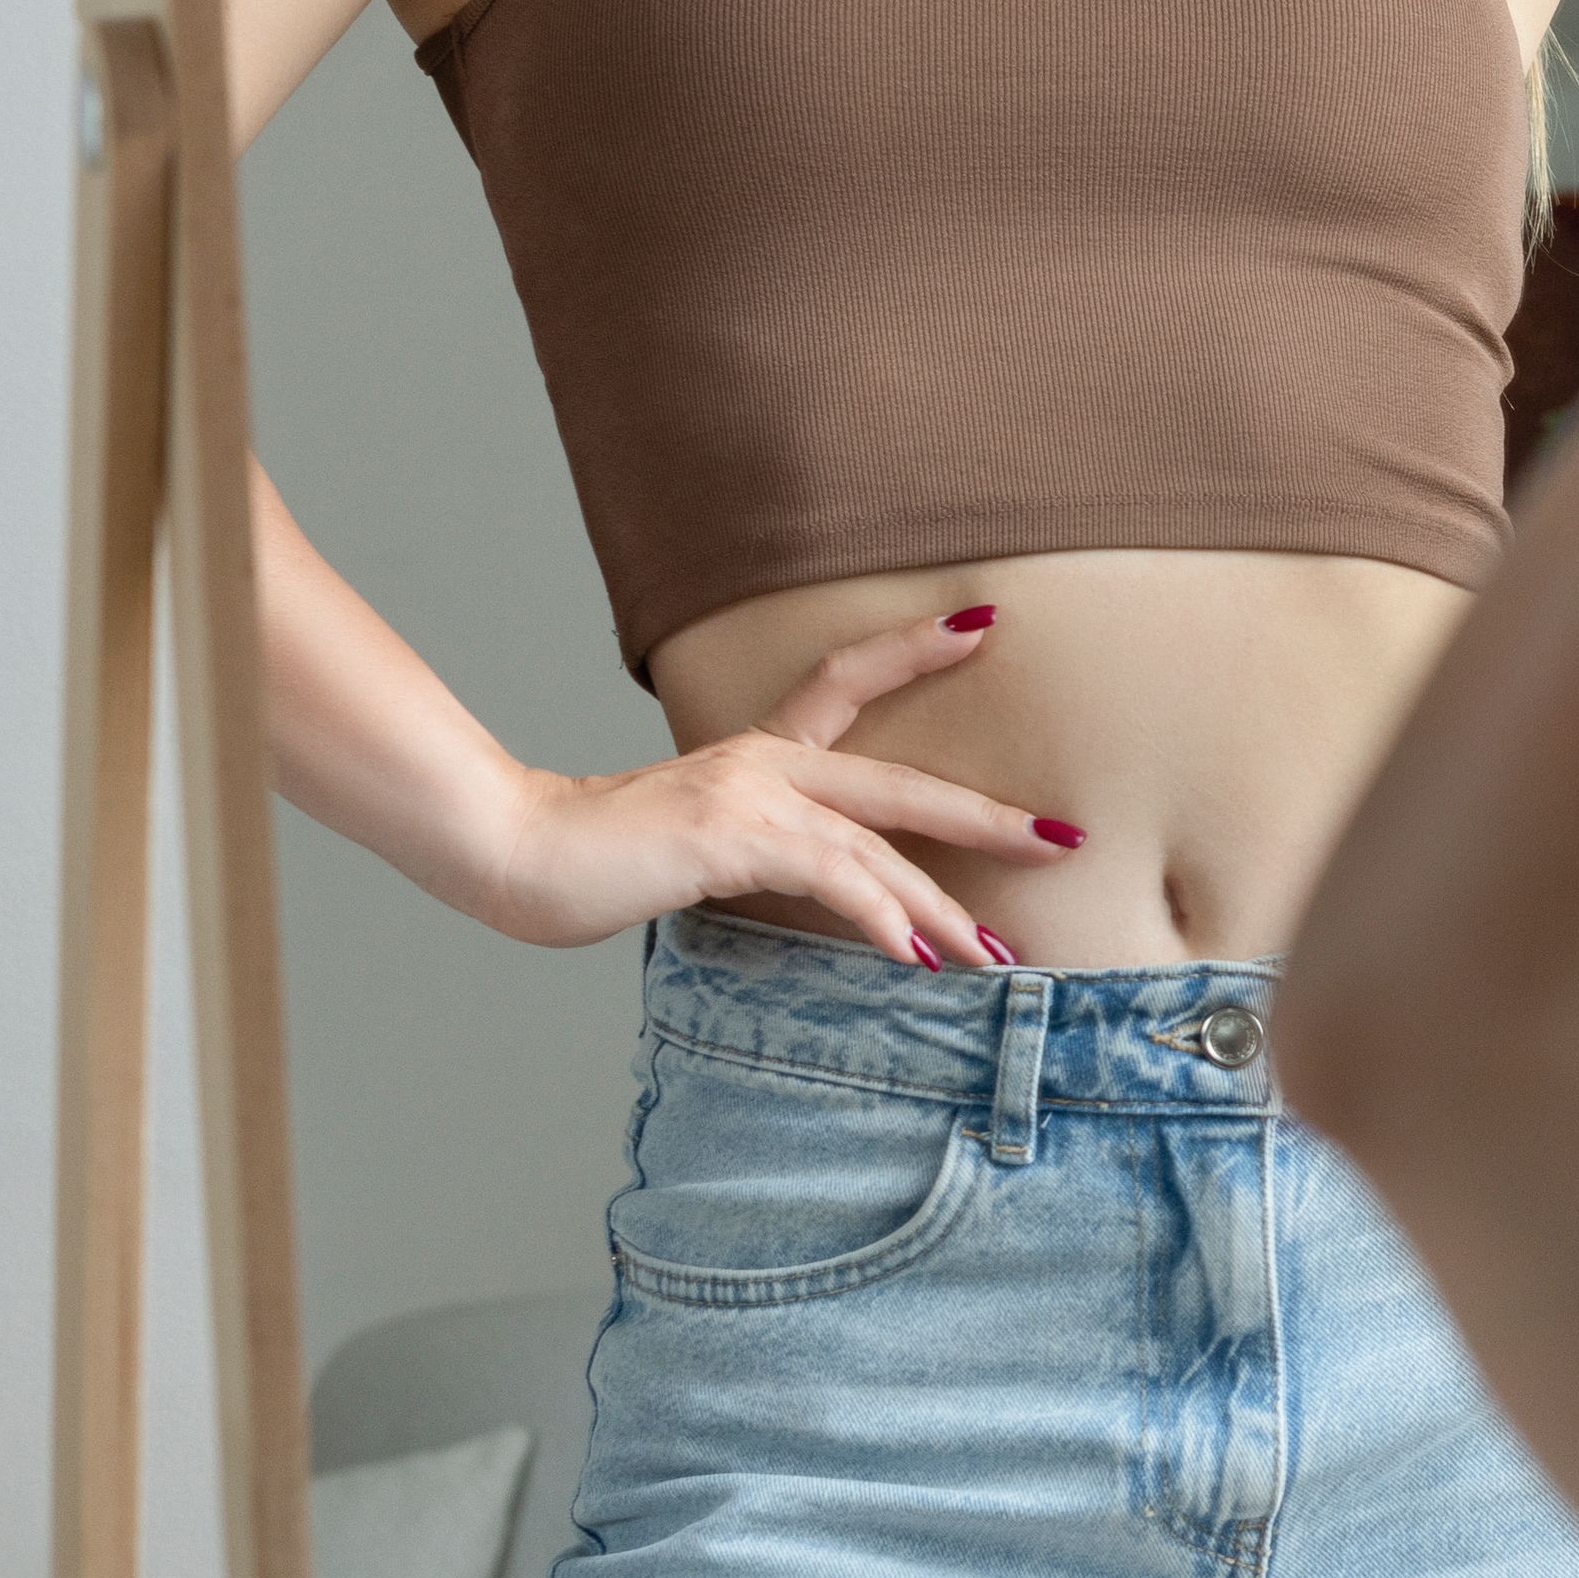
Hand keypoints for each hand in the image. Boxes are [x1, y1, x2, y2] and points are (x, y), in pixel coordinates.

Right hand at [446, 603, 1072, 965]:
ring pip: (878, 849)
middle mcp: (764, 762)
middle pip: (901, 782)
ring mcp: (752, 795)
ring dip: (944, 908)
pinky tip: (918, 955)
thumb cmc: (590, 860)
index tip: (979, 622)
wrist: (515, 851)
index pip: (843, 682)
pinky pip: (834, 879)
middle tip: (1063, 835)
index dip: (912, 651)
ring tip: (997, 953)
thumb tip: (805, 891)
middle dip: (987, 818)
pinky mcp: (737, 837)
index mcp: (753, 754)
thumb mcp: (686, 848)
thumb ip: (749, 855)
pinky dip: (882, 919)